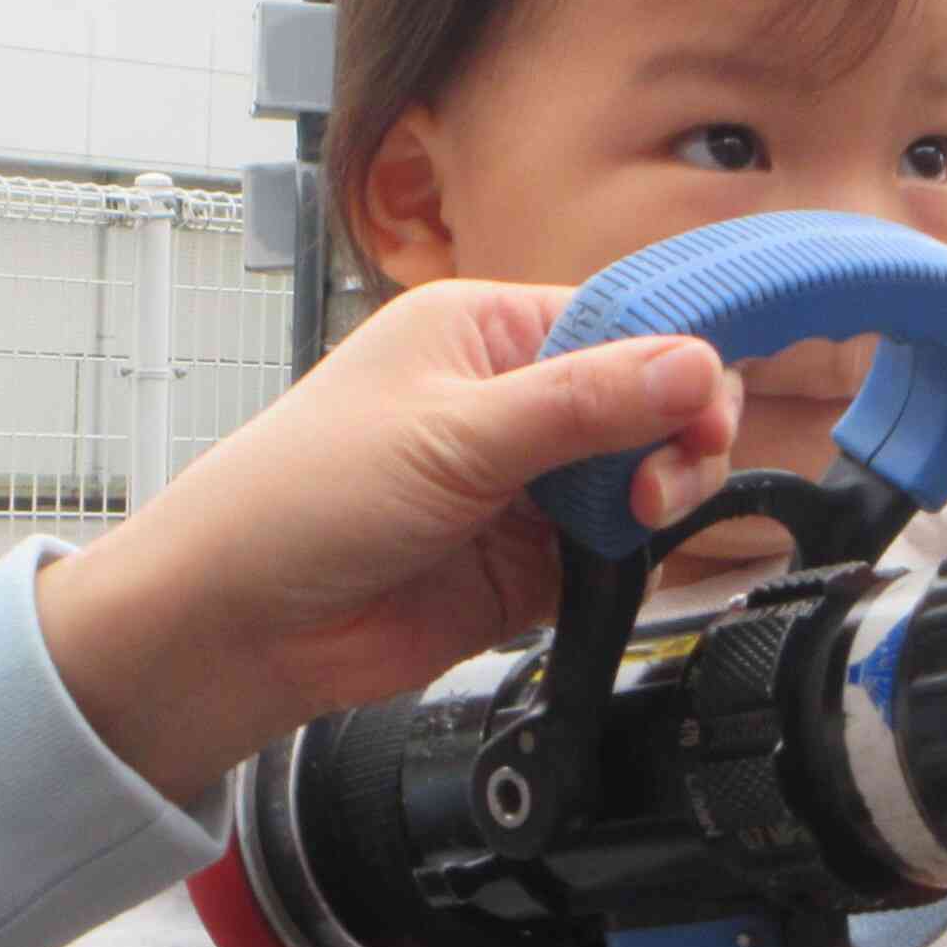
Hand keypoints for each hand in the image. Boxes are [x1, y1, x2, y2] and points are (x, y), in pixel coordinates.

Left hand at [37, 282, 739, 803]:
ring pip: (639, 481)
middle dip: (677, 436)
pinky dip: (628, 562)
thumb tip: (694, 362)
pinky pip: (611, 555)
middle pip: (648, 403)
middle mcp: (510, 401)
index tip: (706, 405)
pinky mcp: (523, 566)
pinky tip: (617, 566)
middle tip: (663, 483)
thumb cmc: (299, 499)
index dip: (678, 359)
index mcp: (484, 332)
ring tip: (637, 523)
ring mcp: (520, 486)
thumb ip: (581, 404)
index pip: (622, 321)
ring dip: (657, 501)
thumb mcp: (451, 435)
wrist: (239, 625)